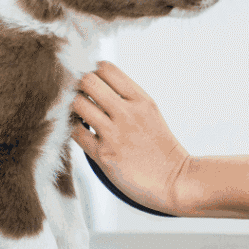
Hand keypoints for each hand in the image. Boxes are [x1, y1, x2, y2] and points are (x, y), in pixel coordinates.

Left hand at [71, 61, 190, 215]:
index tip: (93, 83)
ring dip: (74, 107)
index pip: (107, 68)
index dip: (94, 72)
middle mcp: (127, 112)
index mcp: (141, 99)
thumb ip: (128, 99)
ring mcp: (114, 133)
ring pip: (77, 104)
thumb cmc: (161, 148)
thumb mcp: (151, 113)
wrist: (175, 180)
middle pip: (88, 81)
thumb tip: (99, 86)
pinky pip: (75, 132)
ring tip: (80, 115)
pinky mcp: (103, 155)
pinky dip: (74, 129)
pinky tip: (81, 132)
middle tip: (81, 97)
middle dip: (80, 86)